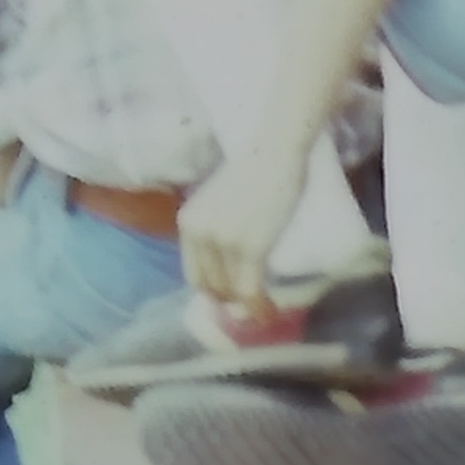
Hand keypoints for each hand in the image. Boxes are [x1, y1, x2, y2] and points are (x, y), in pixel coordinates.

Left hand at [178, 137, 308, 319]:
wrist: (276, 152)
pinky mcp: (249, 247)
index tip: (234, 299)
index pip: (195, 273)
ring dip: (246, 308)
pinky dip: (258, 306)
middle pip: (211, 286)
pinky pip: (249, 289)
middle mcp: (198, 234)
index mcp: (188, 223)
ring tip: (264, 312)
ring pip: (231, 291)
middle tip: (253, 308)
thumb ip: (219, 224)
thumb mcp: (223, 200)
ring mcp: (222, 242)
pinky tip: (269, 312)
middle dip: (231, 303)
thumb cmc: (259, 169)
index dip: (214, 291)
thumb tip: (234, 251)